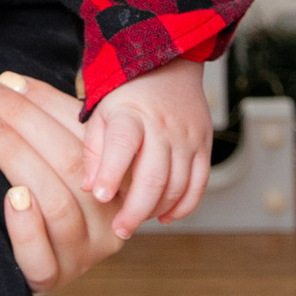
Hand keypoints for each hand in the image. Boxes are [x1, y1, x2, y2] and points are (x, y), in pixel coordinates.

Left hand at [0, 71, 139, 288]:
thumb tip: (3, 81)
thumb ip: (40, 124)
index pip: (83, 134)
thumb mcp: (53, 156)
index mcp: (118, 178)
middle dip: (22, 120)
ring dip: (15, 156)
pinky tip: (12, 197)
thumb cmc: (43, 192)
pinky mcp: (54, 276)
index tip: (5, 80)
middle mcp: (109, 216)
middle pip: (70, 163)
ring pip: (57, 202)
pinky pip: (41, 256)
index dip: (43, 103)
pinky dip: (26, 225)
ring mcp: (85, 251)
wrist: (28, 265)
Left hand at [82, 60, 214, 233]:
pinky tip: (164, 217)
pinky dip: (183, 207)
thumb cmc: (128, 94)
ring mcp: (187, 137)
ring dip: (156, 210)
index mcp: (131, 115)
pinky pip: (199, 184)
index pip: (122, 146)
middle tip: (120, 230)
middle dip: (135, 210)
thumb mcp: (101, 112)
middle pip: (154, 176)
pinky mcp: (204, 145)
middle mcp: (163, 126)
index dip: (110, 173)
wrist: (170, 65)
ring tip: (136, 221)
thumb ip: (93, 150)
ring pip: (177, 186)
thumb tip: (91, 189)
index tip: (101, 197)